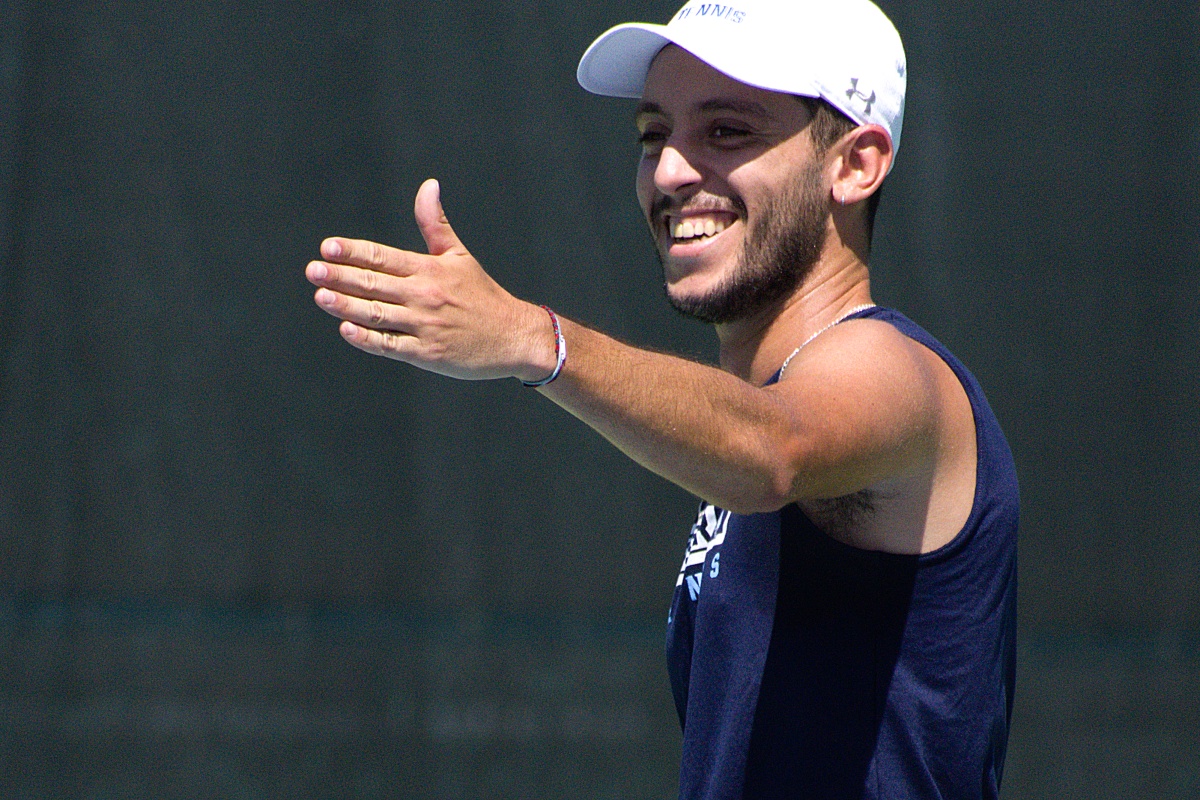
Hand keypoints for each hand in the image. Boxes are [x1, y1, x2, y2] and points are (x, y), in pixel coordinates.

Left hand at [306, 179, 555, 380]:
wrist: (514, 337)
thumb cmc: (483, 296)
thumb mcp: (460, 257)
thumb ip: (435, 224)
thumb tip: (428, 185)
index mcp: (430, 269)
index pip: (384, 257)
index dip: (353, 251)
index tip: (327, 247)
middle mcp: (425, 295)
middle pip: (375, 283)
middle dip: (341, 276)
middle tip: (312, 270)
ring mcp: (425, 325)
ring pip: (377, 314)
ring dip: (346, 304)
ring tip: (320, 295)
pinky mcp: (427, 353)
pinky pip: (390, 344)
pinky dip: (367, 338)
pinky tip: (346, 329)